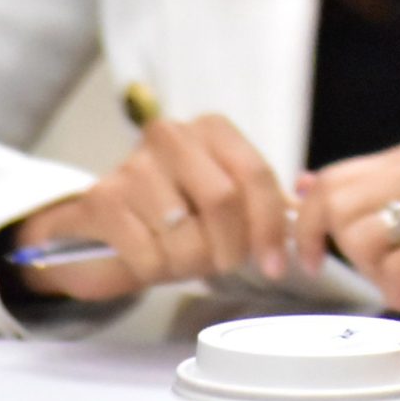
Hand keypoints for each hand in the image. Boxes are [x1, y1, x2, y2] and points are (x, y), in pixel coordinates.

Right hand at [7, 113, 291, 300]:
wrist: (96, 225)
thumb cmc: (172, 213)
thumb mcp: (222, 203)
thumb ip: (260, 205)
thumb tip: (303, 221)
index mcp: (212, 130)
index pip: (256, 175)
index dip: (271, 225)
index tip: (277, 264)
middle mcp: (172, 135)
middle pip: (223, 201)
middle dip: (229, 247)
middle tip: (221, 264)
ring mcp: (133, 165)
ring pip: (185, 233)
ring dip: (189, 263)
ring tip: (180, 259)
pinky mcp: (102, 200)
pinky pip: (148, 254)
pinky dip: (155, 271)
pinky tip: (148, 259)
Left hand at [293, 140, 399, 350]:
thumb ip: (361, 201)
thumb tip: (302, 185)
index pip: (331, 180)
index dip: (310, 226)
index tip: (314, 259)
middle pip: (340, 210)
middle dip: (349, 256)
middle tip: (387, 274)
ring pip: (365, 240)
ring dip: (380, 277)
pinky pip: (399, 269)